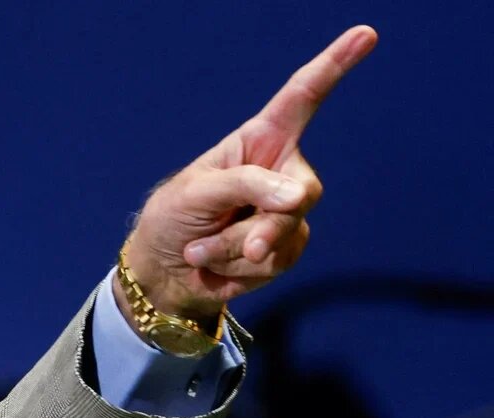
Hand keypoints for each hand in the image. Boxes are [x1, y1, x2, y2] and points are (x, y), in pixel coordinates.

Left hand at [121, 25, 378, 323]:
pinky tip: (215, 266)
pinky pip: (277, 263)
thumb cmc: (172, 218)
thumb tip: (299, 196)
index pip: (301, 98)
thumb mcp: (195, 193)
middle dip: (265, 224)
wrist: (163, 272)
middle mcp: (280, 171)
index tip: (365, 34)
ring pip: (284, 235)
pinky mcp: (285, 248)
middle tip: (237, 245)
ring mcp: (286, 212)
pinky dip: (237, 271)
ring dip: (234, 251)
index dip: (333, 66)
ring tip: (200, 249)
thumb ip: (245, 186)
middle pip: (303, 192)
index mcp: (258, 140)